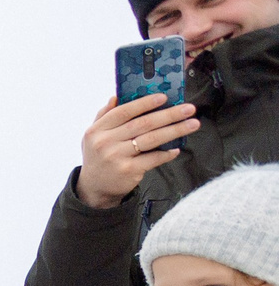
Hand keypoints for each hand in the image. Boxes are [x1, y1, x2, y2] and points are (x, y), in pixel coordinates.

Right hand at [74, 93, 199, 208]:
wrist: (94, 187)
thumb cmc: (98, 157)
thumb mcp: (93, 136)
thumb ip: (103, 116)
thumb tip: (115, 97)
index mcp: (97, 130)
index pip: (123, 112)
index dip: (144, 103)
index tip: (164, 97)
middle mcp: (105, 142)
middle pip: (143, 124)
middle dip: (170, 115)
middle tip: (189, 109)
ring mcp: (116, 157)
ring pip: (152, 139)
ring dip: (175, 130)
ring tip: (192, 124)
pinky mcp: (128, 170)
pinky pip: (153, 158)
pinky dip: (166, 154)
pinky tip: (176, 149)